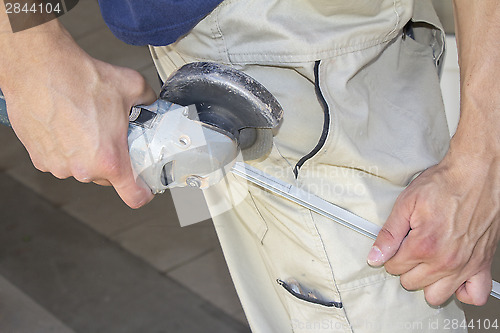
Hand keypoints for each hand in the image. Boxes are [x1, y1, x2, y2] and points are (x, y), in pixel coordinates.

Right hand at [1, 20, 155, 207]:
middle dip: (114, 160)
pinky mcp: (40, 158)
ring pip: (84, 168)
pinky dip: (68, 149)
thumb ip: (150, 102)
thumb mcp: (132, 86)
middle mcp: (83, 169)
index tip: (144, 186)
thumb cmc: (80, 78)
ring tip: (87, 126)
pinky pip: (62, 160)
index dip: (143, 192)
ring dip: (89, 154)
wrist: (41, 68)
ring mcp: (59, 166)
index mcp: (109, 159)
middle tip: (112, 136)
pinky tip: (68, 126)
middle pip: (108, 178)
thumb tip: (154, 105)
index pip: (134, 196)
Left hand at [367, 151, 499, 305]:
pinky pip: (475, 295)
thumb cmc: (444, 184)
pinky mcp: (482, 264)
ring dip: (428, 282)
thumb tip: (374, 257)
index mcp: (424, 246)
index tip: (398, 243)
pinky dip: (462, 290)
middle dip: (406, 267)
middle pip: (411, 283)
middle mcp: (445, 261)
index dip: (391, 254)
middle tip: (412, 248)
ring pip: (437, 295)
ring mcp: (465, 265)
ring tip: (428, 262)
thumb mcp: (406, 203)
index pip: (394, 267)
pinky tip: (452, 277)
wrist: (477, 174)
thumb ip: (389, 234)